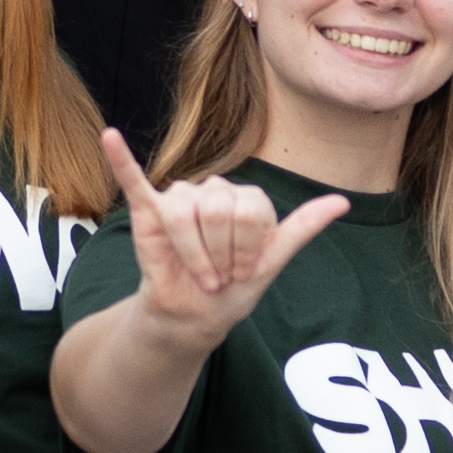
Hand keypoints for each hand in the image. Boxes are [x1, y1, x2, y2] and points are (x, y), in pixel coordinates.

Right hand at [99, 128, 345, 347]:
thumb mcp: (271, 263)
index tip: (242, 271)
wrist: (193, 316)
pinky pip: (133, 180)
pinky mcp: (148, 210)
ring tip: (197, 272)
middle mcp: (214, 189)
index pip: (251, 212)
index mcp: (247, 197)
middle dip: (219, 255)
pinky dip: (121, 160)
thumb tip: (342, 203)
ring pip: (184, 214)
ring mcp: (180, 196)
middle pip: (219, 211)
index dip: (246, 251)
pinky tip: (110, 137)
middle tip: (216, 275)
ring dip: (192, 255)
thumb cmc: (233, 290)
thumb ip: (302, 229)